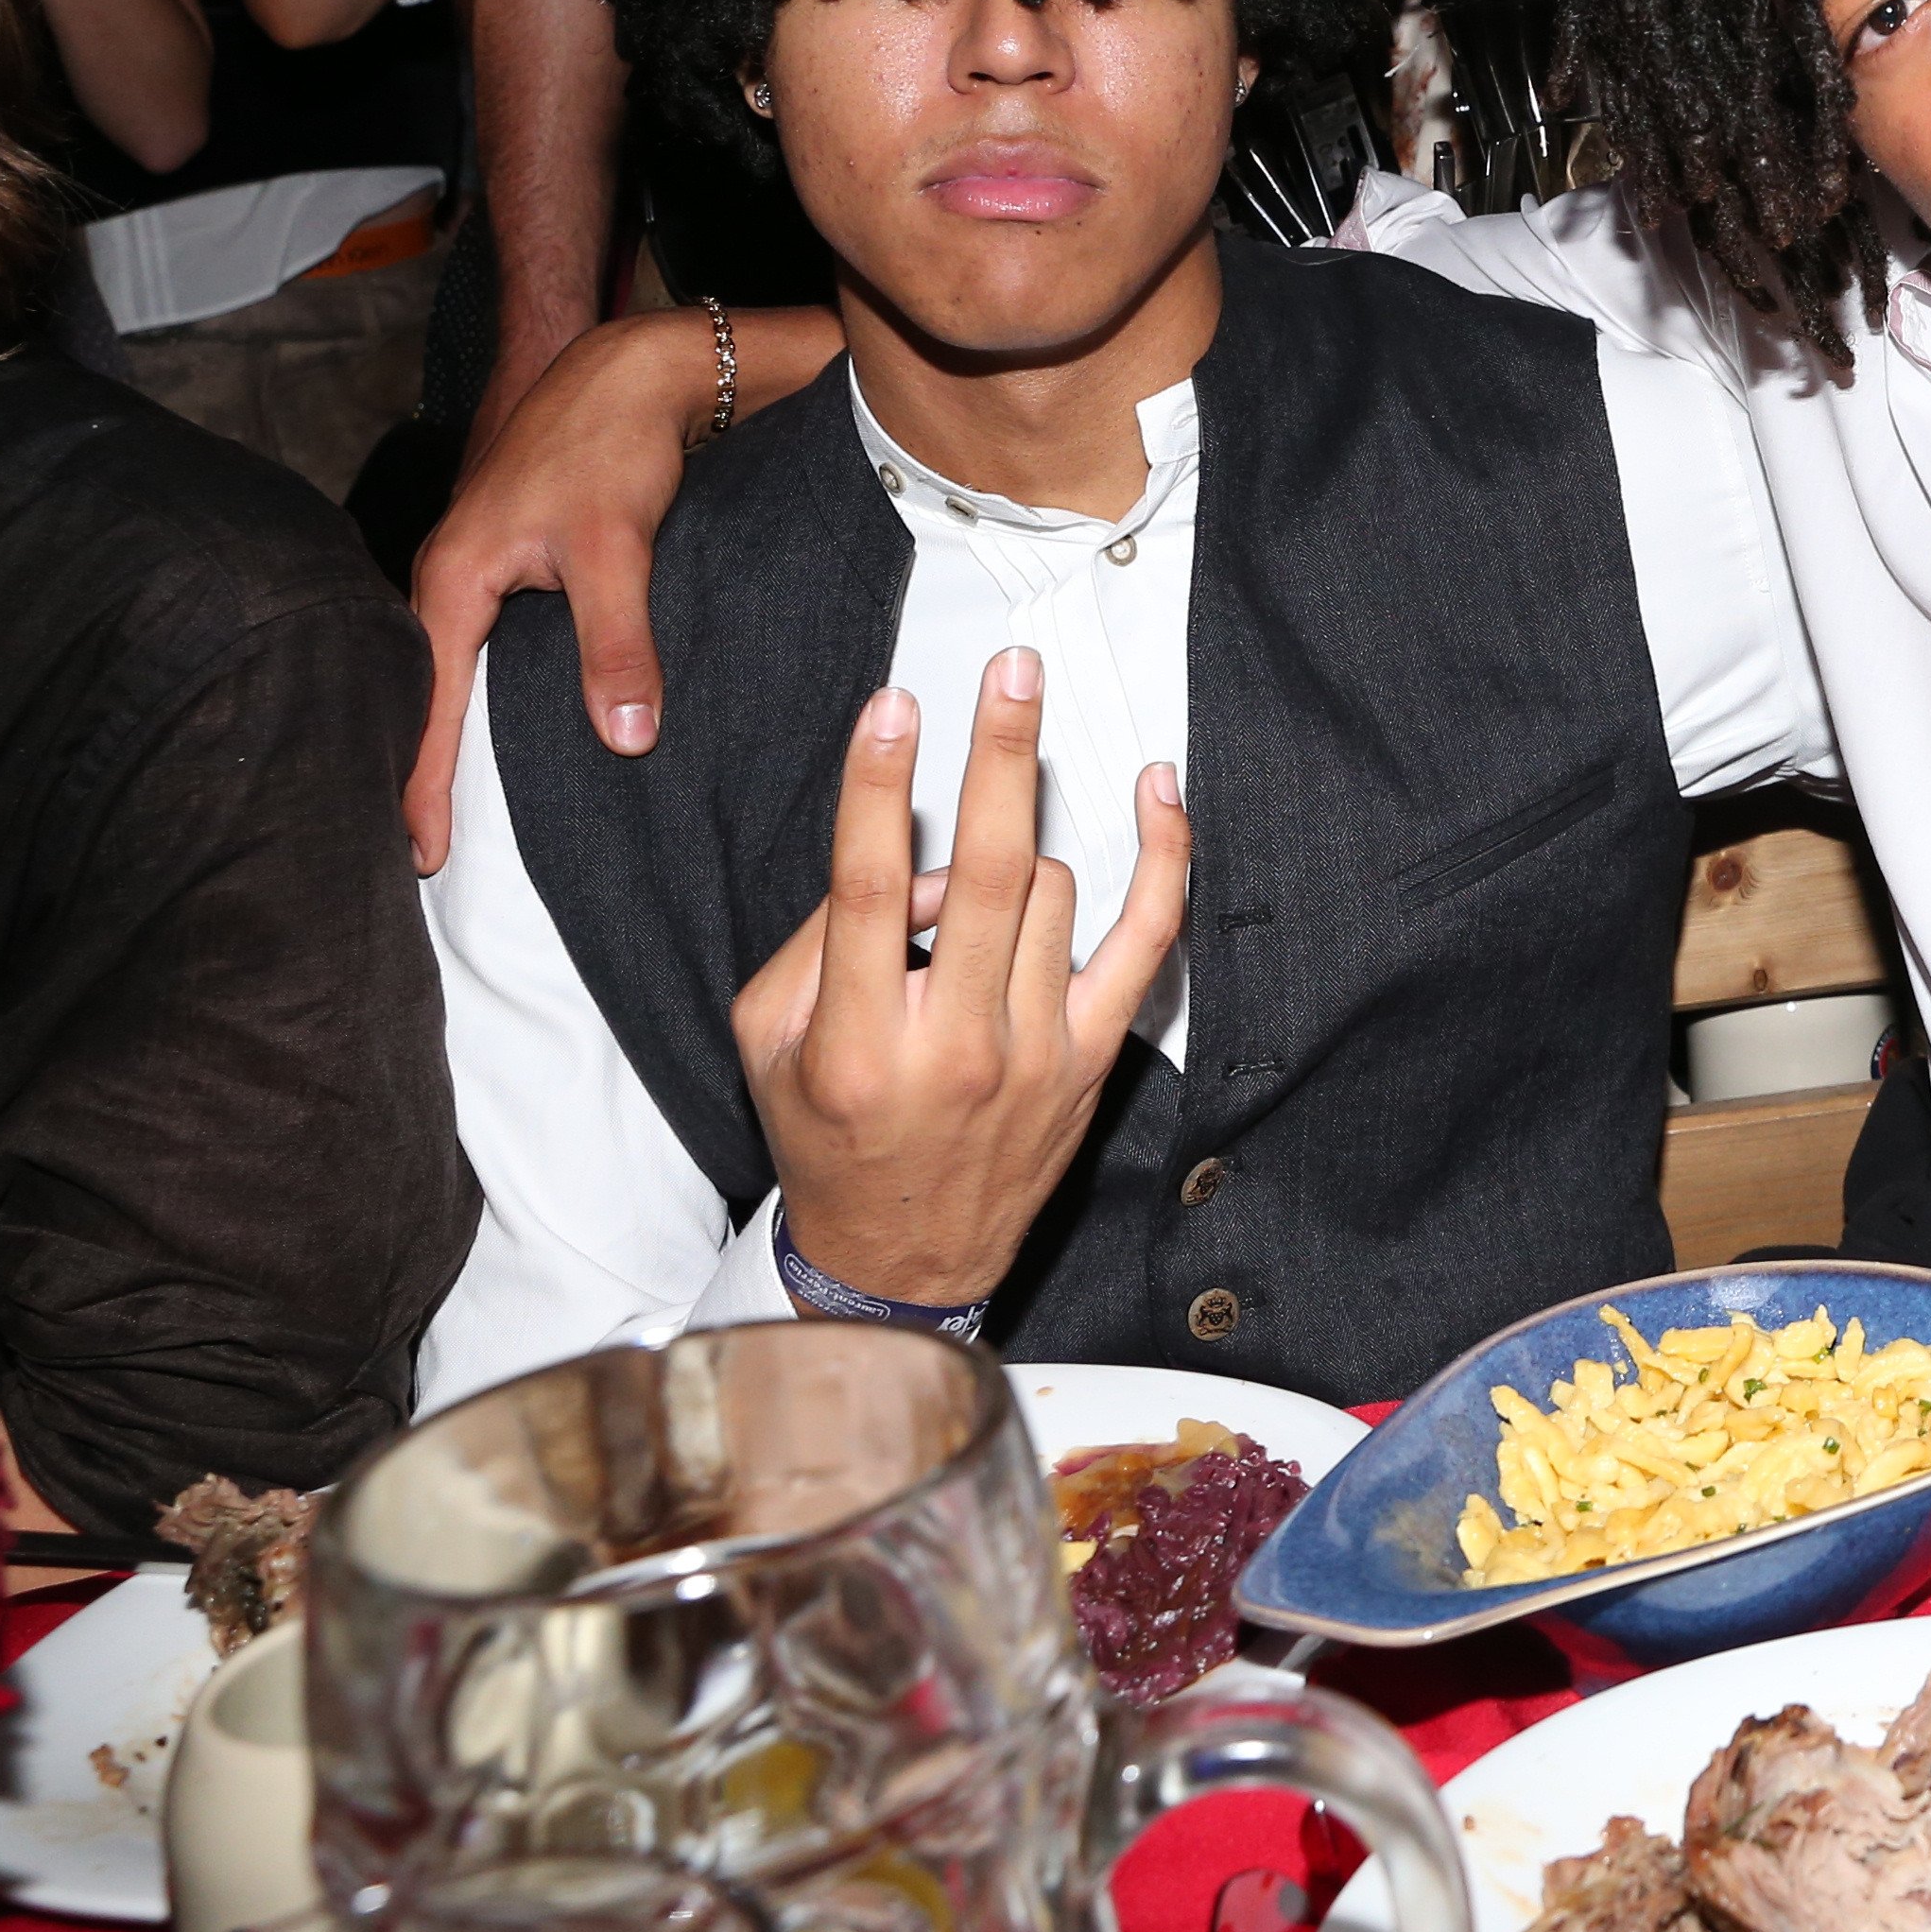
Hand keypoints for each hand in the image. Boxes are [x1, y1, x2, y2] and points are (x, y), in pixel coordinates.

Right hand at [406, 306, 709, 867]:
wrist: (632, 370)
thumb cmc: (611, 446)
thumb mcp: (616, 549)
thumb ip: (616, 644)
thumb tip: (624, 739)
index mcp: (452, 578)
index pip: (429, 703)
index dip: (423, 782)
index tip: (421, 856)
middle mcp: (450, 577)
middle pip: (424, 693)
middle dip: (418, 770)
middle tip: (421, 856)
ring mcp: (479, 570)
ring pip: (454, 671)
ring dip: (451, 736)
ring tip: (449, 813)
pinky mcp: (514, 563)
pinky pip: (485, 648)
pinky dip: (484, 697)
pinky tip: (504, 734)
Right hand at [735, 654, 1187, 1307]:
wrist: (902, 1262)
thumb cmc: (830, 1137)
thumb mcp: (767, 1043)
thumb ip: (821, 937)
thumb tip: (915, 860)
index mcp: (856, 1044)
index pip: (872, 891)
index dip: (881, 787)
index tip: (896, 707)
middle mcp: (953, 1048)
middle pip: (993, 872)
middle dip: (1001, 754)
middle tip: (1011, 669)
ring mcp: (1037, 1054)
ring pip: (1051, 892)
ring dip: (1015, 862)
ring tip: (970, 908)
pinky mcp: (1093, 1057)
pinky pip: (1146, 936)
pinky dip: (1162, 857)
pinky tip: (1160, 791)